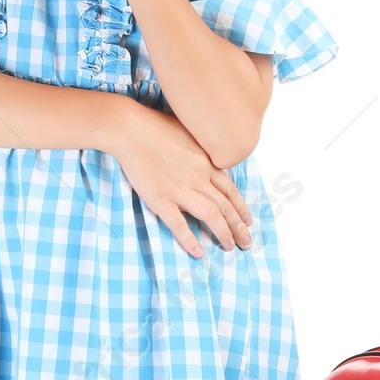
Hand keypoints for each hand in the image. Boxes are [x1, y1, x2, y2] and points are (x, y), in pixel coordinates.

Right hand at [108, 99, 253, 257]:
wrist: (130, 129)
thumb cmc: (156, 126)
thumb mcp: (189, 134)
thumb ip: (201, 151)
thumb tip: (208, 162)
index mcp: (205, 163)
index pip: (230, 190)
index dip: (241, 208)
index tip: (248, 221)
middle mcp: (198, 178)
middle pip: (225, 206)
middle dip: (239, 227)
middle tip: (247, 243)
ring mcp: (180, 189)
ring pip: (211, 215)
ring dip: (223, 233)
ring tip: (230, 247)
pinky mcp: (160, 199)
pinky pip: (178, 223)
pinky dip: (189, 239)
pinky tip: (198, 252)